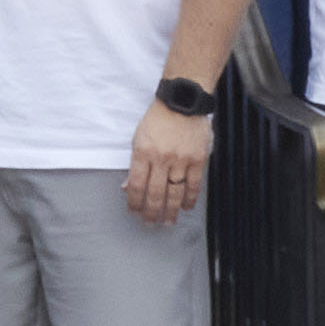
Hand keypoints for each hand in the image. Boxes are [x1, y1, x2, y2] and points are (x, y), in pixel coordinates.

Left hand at [124, 94, 208, 227]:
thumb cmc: (157, 120)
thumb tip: (126, 187)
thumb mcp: (138, 138)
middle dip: (152, 212)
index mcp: (143, 152)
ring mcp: (180, 160)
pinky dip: (190, 198)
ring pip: (175, 192)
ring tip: (168, 222)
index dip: (135, 202)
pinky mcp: (197, 159)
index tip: (134, 212)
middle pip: (155, 193)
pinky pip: (194, 184)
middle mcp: (161, 158)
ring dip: (171, 210)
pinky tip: (187, 207)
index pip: (136, 185)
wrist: (182, 102)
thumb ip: (135, 164)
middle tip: (151, 223)